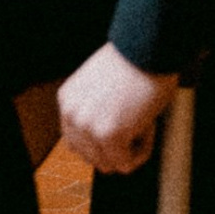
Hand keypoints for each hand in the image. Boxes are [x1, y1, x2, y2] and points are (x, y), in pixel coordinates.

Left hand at [58, 45, 177, 173]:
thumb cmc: (132, 63)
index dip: (103, 143)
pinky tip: (147, 125)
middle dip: (116, 148)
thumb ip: (93, 110)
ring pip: (110, 164)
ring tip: (141, 121)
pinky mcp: (108, 135)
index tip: (122, 132)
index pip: (77, 143)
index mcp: (67, 101)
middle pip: (92, 158)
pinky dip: (142, 151)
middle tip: (134, 126)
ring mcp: (88, 127)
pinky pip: (126, 164)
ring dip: (129, 149)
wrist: (146, 49)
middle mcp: (72, 115)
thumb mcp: (98, 87)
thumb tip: (102, 140)